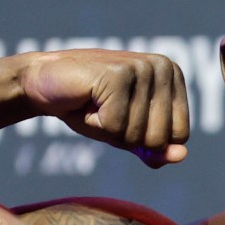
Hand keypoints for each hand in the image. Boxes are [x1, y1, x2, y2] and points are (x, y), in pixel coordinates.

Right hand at [11, 50, 189, 166]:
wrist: (42, 82)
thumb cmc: (88, 107)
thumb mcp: (127, 134)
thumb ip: (155, 149)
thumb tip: (182, 157)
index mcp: (174, 76)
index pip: (180, 136)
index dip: (145, 140)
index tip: (123, 116)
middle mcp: (163, 67)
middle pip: (160, 138)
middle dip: (126, 136)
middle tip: (106, 110)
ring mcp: (142, 68)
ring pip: (137, 135)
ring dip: (107, 129)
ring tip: (95, 104)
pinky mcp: (118, 75)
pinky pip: (115, 127)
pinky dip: (94, 123)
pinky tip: (85, 100)